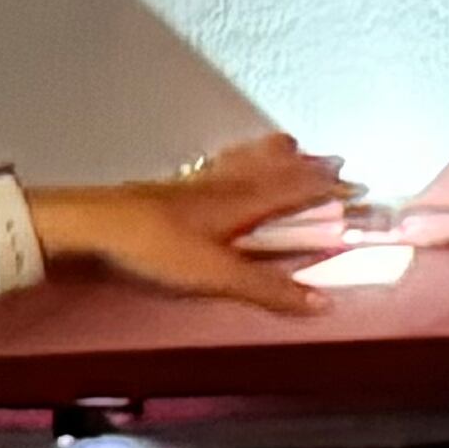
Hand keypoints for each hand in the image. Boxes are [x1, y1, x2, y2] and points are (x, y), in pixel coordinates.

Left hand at [43, 136, 356, 313]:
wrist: (92, 225)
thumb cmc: (156, 247)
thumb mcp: (218, 276)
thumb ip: (269, 288)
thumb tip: (324, 303)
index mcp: (242, 202)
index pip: (295, 190)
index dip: (326, 188)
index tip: (356, 184)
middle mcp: (222, 186)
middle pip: (272, 169)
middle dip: (305, 166)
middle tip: (332, 158)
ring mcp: (192, 184)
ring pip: (242, 162)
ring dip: (269, 155)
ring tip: (286, 144)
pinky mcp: (167, 189)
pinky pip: (213, 168)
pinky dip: (231, 161)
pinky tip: (219, 165)